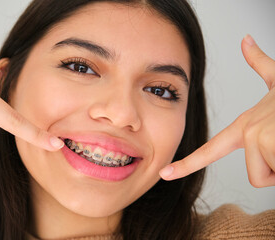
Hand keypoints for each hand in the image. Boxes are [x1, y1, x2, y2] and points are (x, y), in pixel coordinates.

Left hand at [160, 35, 274, 187]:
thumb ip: (259, 64)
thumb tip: (245, 39)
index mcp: (244, 126)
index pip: (209, 149)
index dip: (186, 164)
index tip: (164, 174)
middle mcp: (247, 131)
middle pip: (255, 175)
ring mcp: (259, 137)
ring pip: (268, 176)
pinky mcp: (273, 141)